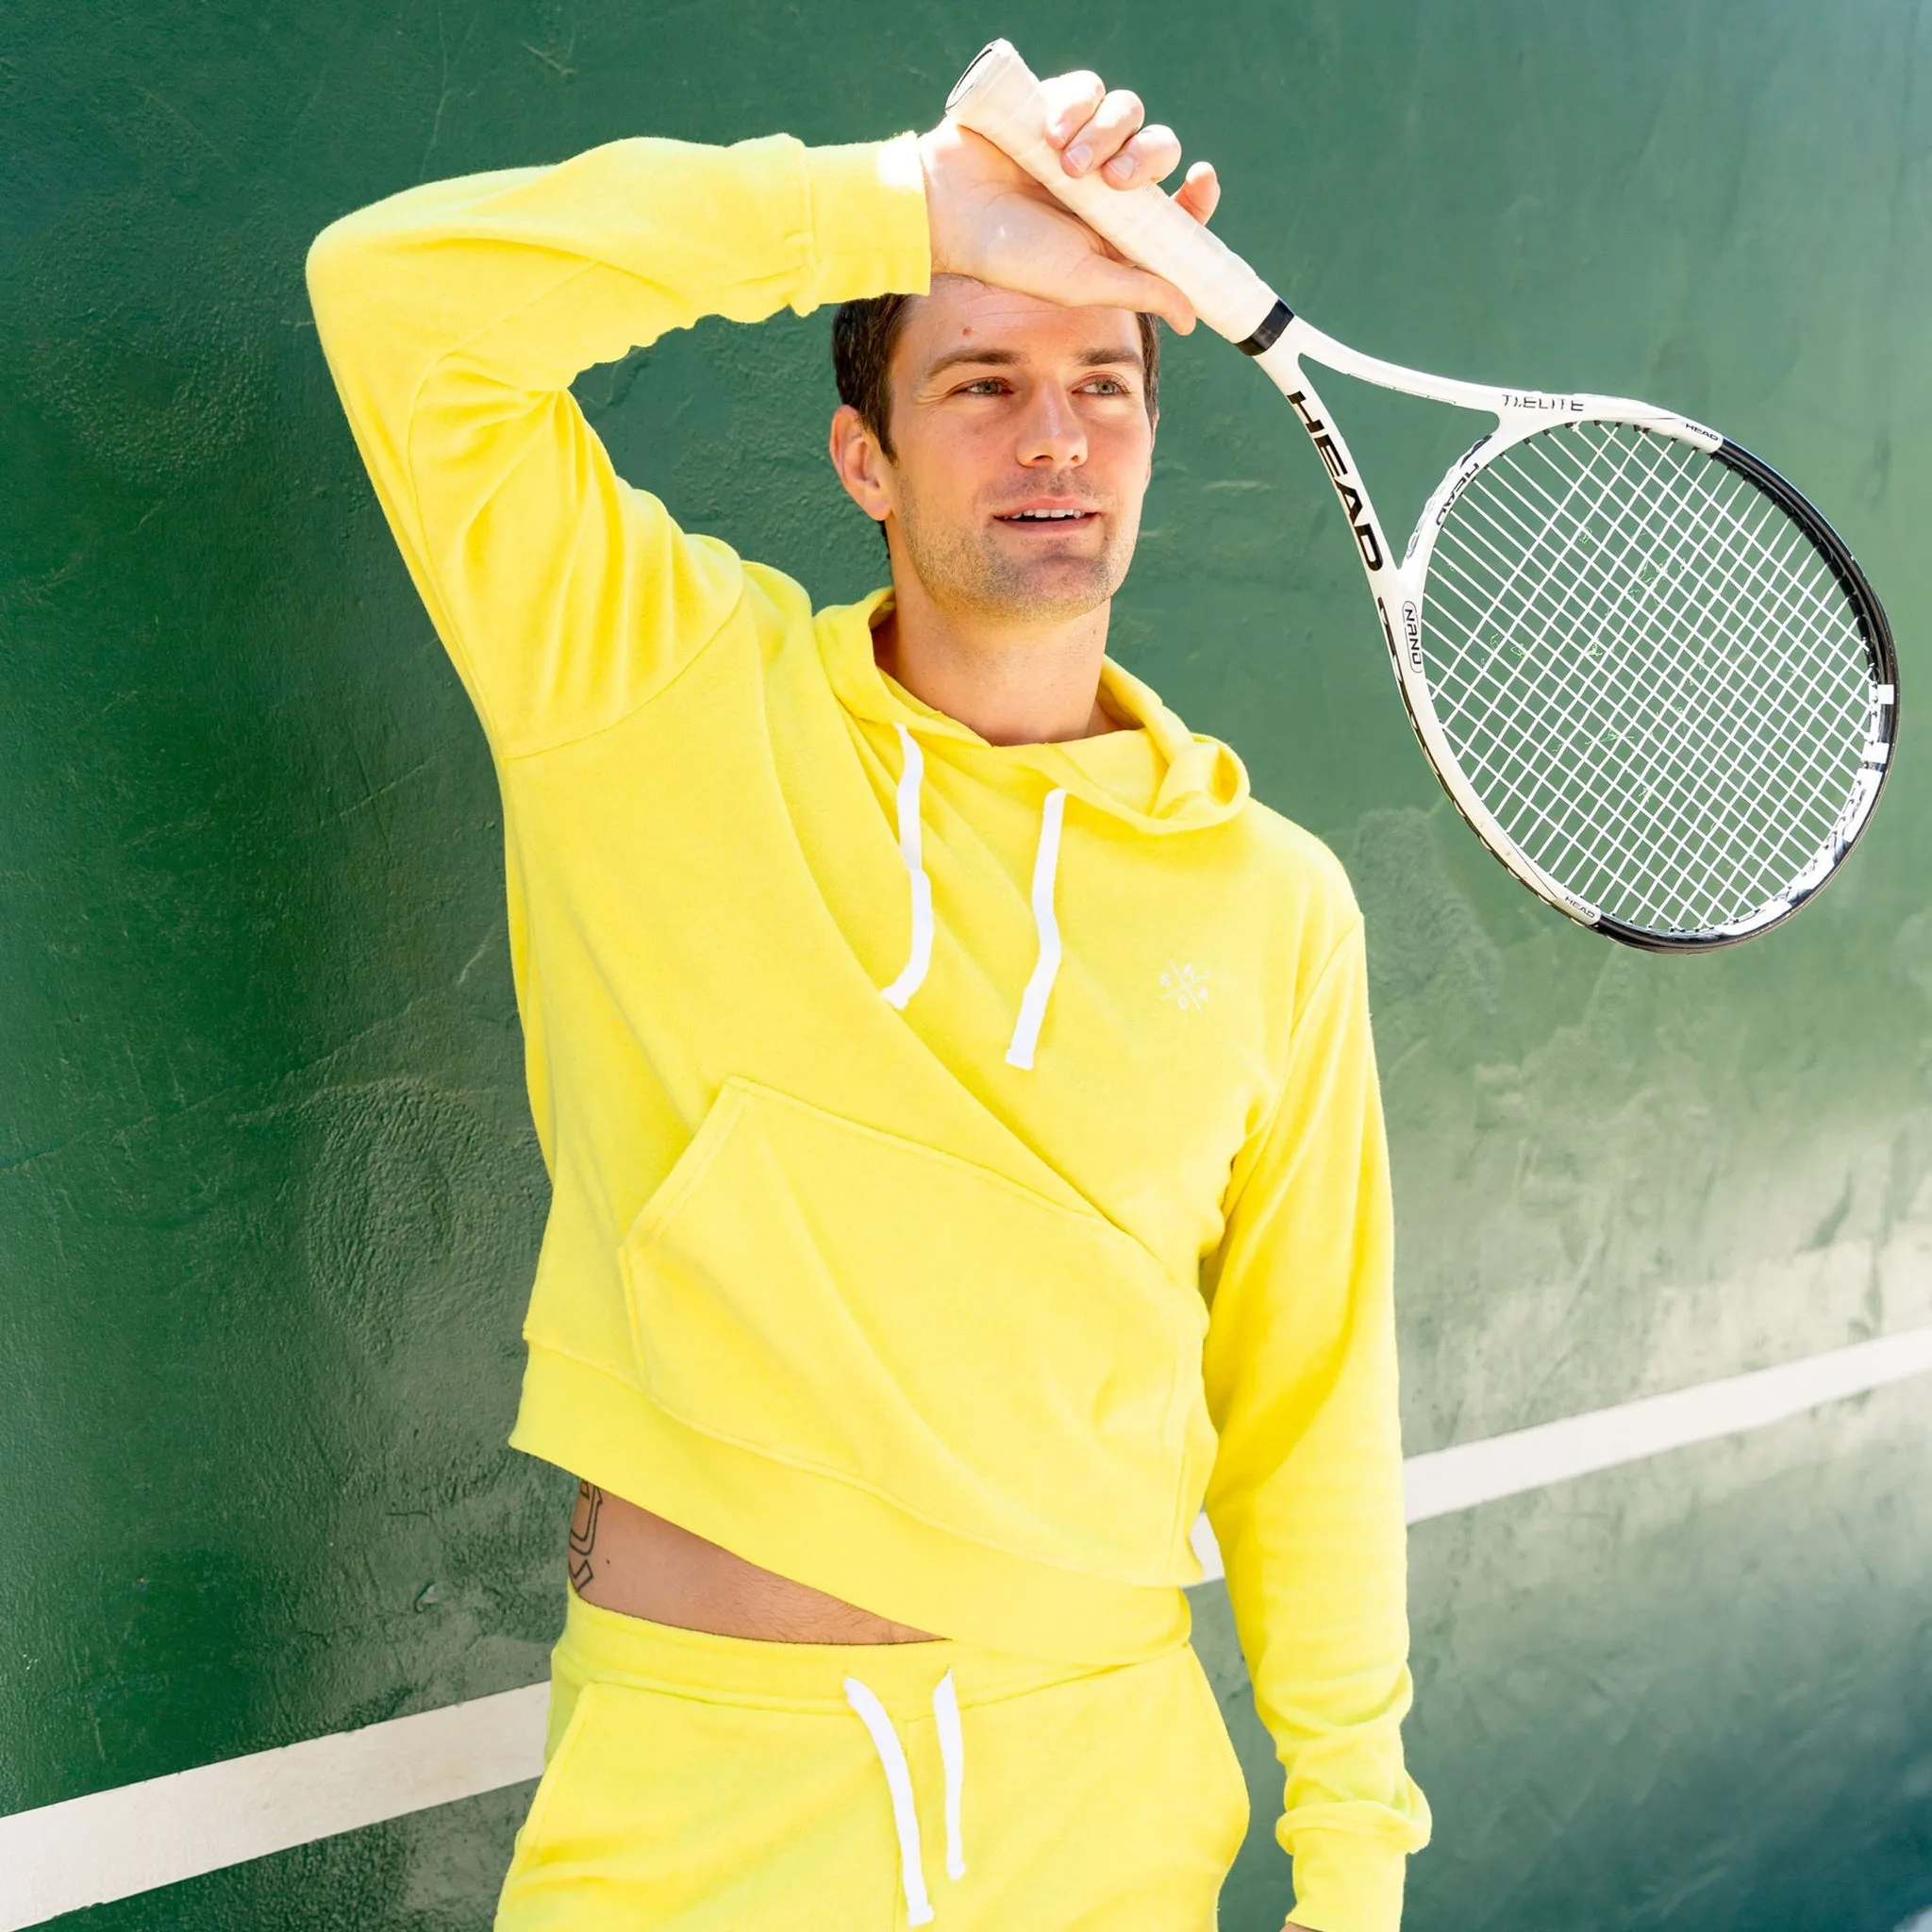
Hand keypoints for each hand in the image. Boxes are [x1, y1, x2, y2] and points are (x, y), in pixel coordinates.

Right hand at [918, 69, 1220, 331]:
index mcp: (1119, 225)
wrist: (950, 210)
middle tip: (1114, 181)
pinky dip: (1077, 107)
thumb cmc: (1011, 256)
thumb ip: (1141, 290)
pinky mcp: (1055, 105)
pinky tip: (1048, 134)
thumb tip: (1193, 317)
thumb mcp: (1083, 281)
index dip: (1197, 194)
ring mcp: (1082, 140)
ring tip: (1065, 164)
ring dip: (1107, 134)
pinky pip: (1090, 88)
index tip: (1201, 180)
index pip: (1177, 205)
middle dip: (1146, 160)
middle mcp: (1106, 181)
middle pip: (1161, 148)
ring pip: (1129, 111)